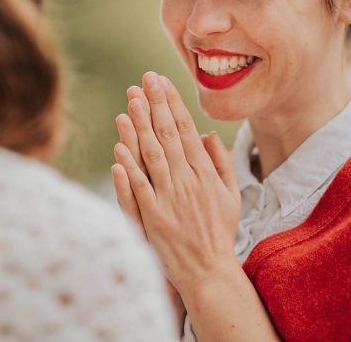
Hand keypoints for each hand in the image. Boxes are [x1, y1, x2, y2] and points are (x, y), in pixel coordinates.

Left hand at [111, 71, 240, 297]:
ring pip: (151, 155)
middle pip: (167, 135)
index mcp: (205, 173)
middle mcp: (187, 181)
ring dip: (139, 127)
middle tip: (144, 78)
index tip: (162, 81)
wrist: (210, 271)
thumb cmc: (219, 232)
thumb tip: (209, 133)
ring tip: (129, 101)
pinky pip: (139, 188)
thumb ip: (222, 162)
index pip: (186, 129)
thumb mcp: (231, 195)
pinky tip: (119, 147)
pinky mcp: (154, 218)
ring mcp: (169, 199)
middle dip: (155, 104)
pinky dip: (129, 167)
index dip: (172, 103)